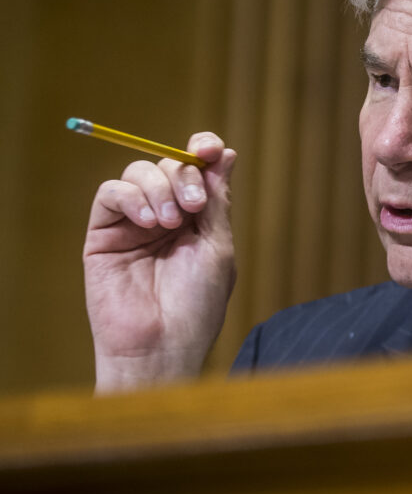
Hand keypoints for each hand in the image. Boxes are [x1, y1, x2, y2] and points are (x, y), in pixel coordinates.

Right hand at [83, 132, 236, 392]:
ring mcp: (134, 223)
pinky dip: (132, 197)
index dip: (203, 149)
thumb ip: (217, 200)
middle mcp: (167, 215)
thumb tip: (226, 154)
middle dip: (184, 175)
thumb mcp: (217, 246)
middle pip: (170, 164)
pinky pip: (110, 193)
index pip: (198, 168)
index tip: (211, 149)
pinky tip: (149, 223)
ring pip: (139, 172)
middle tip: (193, 207)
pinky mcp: (103, 234)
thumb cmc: (197, 304)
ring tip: (171, 223)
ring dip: (159, 187)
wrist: (162, 344)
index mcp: (199, 218)